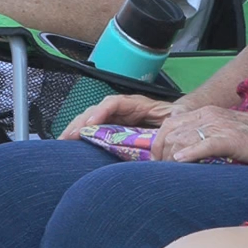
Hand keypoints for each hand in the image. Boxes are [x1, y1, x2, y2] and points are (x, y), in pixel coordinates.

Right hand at [56, 95, 176, 138]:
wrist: (183, 118)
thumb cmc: (180, 117)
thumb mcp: (177, 120)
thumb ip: (168, 127)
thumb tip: (160, 141)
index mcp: (138, 104)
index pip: (114, 103)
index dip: (101, 112)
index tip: (91, 125)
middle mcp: (124, 109)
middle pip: (97, 110)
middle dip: (81, 121)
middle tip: (68, 137)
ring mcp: (118, 118)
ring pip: (92, 119)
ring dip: (77, 128)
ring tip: (64, 141)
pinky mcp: (115, 128)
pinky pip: (95, 129)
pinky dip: (82, 135)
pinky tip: (72, 144)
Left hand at [151, 105, 247, 163]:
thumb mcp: (227, 132)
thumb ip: (206, 138)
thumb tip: (183, 155)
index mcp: (207, 112)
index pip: (169, 124)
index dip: (158, 143)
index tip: (157, 162)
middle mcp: (209, 115)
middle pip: (170, 131)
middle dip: (159, 153)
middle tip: (159, 172)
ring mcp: (220, 125)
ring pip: (182, 138)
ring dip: (169, 157)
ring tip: (167, 173)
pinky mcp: (231, 138)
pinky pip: (203, 145)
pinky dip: (188, 154)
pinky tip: (181, 162)